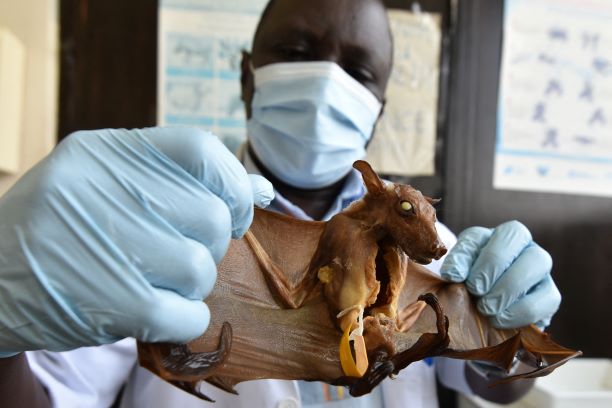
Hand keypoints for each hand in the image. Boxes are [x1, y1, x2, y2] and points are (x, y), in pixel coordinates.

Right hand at [0, 127, 272, 355]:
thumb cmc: (59, 231)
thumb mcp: (106, 184)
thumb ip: (181, 182)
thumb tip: (260, 189)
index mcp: (104, 152)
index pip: (201, 150)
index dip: (233, 184)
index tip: (234, 211)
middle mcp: (103, 191)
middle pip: (212, 216)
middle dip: (210, 244)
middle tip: (178, 252)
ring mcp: (106, 246)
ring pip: (202, 267)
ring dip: (192, 284)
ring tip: (156, 282)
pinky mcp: (111, 303)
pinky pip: (189, 314)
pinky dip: (184, 318)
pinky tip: (154, 311)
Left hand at [441, 221, 560, 328]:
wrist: (478, 303)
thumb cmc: (468, 276)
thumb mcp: (459, 264)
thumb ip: (456, 263)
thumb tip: (454, 274)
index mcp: (508, 235)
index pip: (508, 234)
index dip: (487, 258)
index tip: (462, 280)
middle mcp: (530, 249)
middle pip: (528, 252)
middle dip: (498, 274)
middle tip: (476, 293)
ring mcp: (543, 273)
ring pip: (539, 271)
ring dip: (510, 292)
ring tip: (486, 309)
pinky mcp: (550, 298)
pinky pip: (547, 302)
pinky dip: (520, 313)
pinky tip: (498, 320)